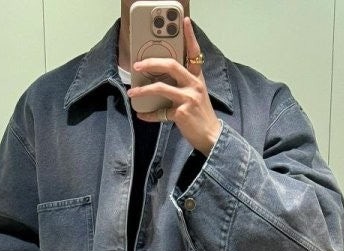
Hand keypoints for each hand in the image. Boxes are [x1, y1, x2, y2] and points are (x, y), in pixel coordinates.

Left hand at [127, 17, 221, 155]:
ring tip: (132, 92)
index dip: (190, 36)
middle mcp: (194, 85)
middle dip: (151, 63)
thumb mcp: (196, 94)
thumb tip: (160, 80)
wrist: (210, 136)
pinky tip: (141, 114)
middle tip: (138, 65)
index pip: (195, 53)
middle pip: (171, 66)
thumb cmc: (201, 115)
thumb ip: (183, 84)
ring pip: (160, 88)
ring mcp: (187, 98)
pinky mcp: (181, 113)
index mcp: (198, 78)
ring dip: (143, 90)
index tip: (185, 21)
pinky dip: (148, 114)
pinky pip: (159, 112)